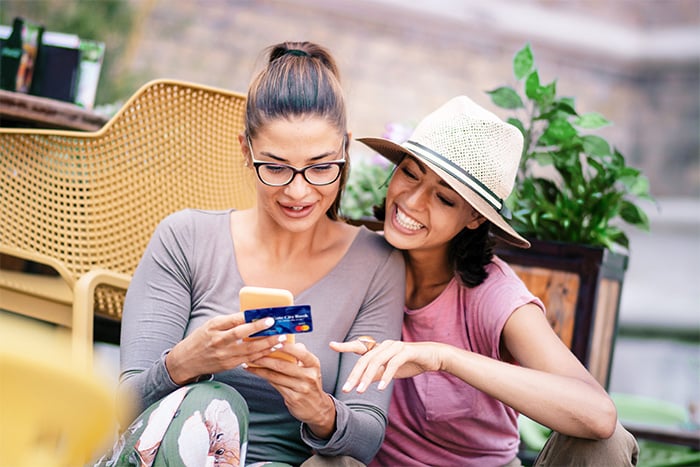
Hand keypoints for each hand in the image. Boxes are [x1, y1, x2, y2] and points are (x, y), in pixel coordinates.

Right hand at [165, 312, 288, 384]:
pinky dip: (261, 355)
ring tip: (280, 339)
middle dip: (261, 332)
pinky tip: (272, 350)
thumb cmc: (201, 339)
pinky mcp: (228, 365)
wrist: (186, 361)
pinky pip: (247, 360)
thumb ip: (230, 321)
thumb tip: (251, 316)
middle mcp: (218, 342)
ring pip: (248, 350)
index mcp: (214, 327)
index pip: (234, 322)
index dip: (251, 319)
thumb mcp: (211, 325)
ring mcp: (224, 355)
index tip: (267, 317)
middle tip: (276, 327)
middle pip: (242, 336)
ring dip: (266, 345)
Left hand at [244, 342, 335, 438]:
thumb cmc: (311, 385)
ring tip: (249, 361)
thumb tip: (289, 340)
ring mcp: (300, 388)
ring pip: (275, 376)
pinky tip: (256, 372)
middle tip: (254, 350)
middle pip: (283, 365)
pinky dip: (263, 377)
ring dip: (260, 368)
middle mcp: (308, 376)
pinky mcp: (292, 398)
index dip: (286, 347)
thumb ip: (300, 354)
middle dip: (265, 357)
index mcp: (313, 364)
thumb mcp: (311, 368)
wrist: (318, 408)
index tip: (273, 340)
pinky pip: (274, 385)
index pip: (300, 353)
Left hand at [330, 339, 444, 392]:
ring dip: (367, 378)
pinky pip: (392, 364)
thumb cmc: (411, 362)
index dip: (345, 346)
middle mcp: (385, 345)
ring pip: (376, 362)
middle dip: (354, 375)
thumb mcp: (390, 369)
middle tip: (346, 389)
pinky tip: (380, 388)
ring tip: (359, 390)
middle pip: (365, 359)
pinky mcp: (406, 352)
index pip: (359, 347)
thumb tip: (362, 380)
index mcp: (380, 347)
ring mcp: (395, 347)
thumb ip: (377, 372)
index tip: (331, 345)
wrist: (433, 357)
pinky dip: (385, 376)